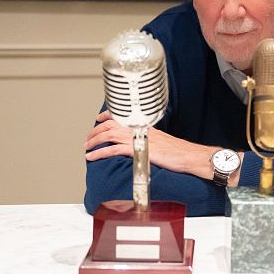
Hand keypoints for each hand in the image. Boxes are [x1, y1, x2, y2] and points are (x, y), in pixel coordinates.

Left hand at [85, 110, 218, 179]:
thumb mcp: (162, 141)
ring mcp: (136, 138)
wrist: (187, 155)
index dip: (106, 116)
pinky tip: (92, 157)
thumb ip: (149, 140)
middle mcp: (138, 129)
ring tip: (86, 148)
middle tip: (88, 139)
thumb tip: (142, 145)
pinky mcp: (136, 150)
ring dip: (94, 141)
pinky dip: (100, 152)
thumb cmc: (178, 151)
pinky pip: (112, 149)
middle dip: (95, 131)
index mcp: (144, 126)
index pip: (121, 116)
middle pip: (110, 125)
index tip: (98, 119)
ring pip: (108, 135)